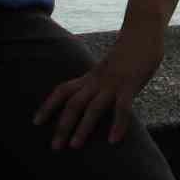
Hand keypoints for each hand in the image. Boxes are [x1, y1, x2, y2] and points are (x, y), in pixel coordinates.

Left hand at [33, 30, 162, 149]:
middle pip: (73, 103)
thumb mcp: (108, 68)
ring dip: (82, 127)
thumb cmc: (128, 52)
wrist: (143, 31)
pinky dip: (117, 125)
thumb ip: (102, 83)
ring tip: (74, 146)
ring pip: (93, 107)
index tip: (36, 122)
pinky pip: (122, 108)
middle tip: (55, 147)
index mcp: (90, 76)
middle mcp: (97, 80)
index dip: (48, 106)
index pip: (62, 90)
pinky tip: (114, 140)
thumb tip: (99, 102)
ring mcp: (113, 82)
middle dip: (62, 125)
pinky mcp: (130, 84)